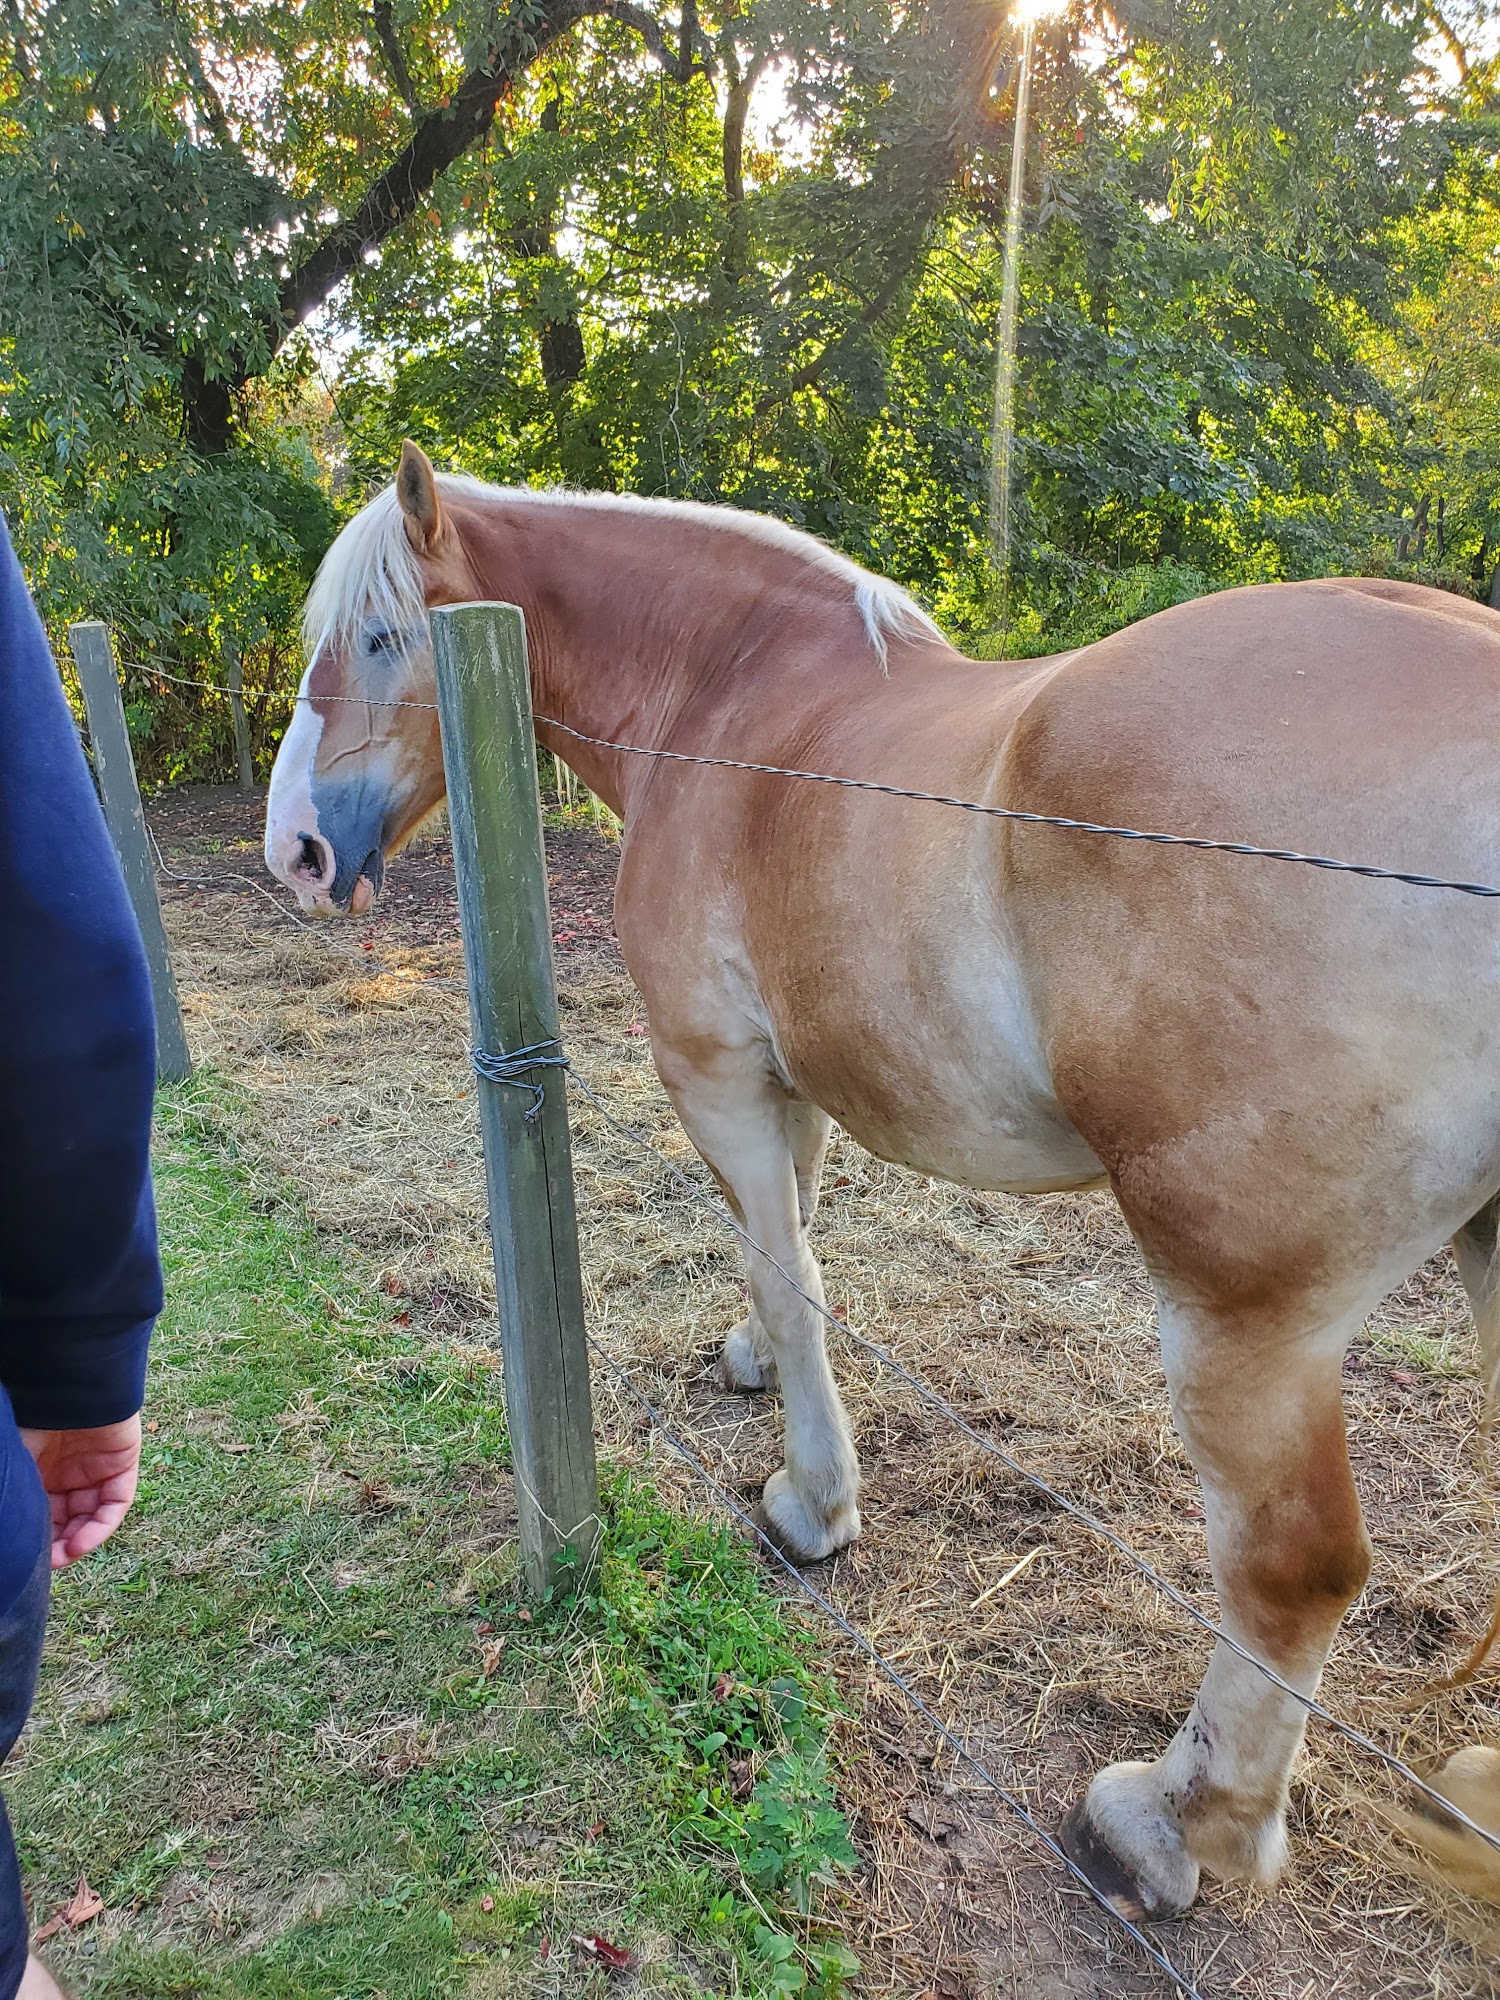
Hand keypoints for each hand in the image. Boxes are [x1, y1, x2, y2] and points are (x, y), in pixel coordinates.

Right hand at [19, 1415, 141, 1568]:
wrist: (66, 1384)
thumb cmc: (31, 1417)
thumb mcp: (15, 1461)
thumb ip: (16, 1493)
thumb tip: (7, 1529)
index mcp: (41, 1469)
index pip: (42, 1512)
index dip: (36, 1536)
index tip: (26, 1556)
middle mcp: (68, 1471)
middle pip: (66, 1518)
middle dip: (55, 1544)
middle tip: (44, 1563)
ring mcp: (96, 1468)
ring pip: (91, 1515)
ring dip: (78, 1540)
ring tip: (62, 1556)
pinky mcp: (122, 1464)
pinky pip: (116, 1503)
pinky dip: (100, 1526)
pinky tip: (82, 1543)